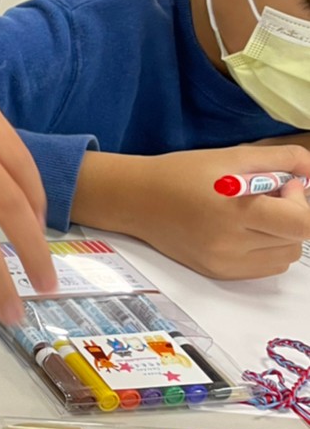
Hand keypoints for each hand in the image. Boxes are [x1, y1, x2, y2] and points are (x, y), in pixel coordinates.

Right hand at [74, 145, 309, 278]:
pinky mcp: (220, 273)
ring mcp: (225, 262)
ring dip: (282, 234)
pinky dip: (267, 250)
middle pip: (298, 240)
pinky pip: (267, 268)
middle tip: (266, 196)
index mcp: (235, 209)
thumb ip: (283, 159)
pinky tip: (244, 230)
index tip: (286, 187)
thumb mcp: (233, 155)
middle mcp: (231, 242)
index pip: (303, 223)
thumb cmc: (181, 173)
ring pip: (286, 256)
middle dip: (291, 214)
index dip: (302, 203)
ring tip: (253, 215)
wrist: (136, 200)